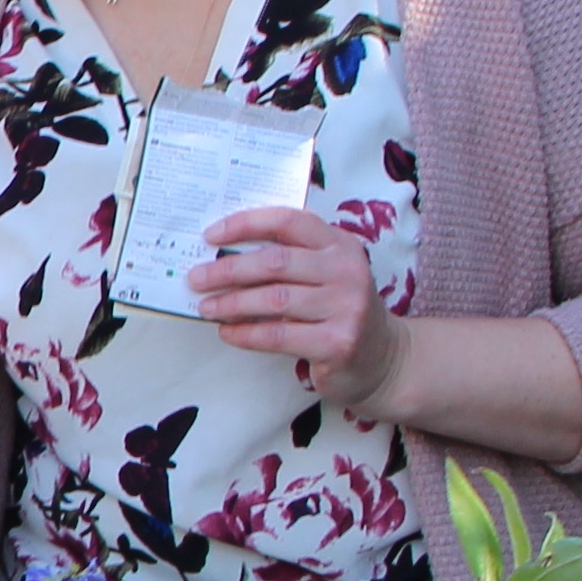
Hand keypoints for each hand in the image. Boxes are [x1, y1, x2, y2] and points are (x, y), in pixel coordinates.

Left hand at [191, 205, 401, 407]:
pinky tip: (228, 332)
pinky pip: (278, 335)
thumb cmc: (340, 311)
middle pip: (275, 262)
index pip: (287, 221)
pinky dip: (246, 333)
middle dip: (228, 270)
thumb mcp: (325, 275)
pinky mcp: (338, 342)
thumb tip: (221, 258)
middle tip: (196, 278)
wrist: (385, 359)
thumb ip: (288, 261)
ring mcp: (346, 307)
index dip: (245, 224)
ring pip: (273, 299)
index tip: (210, 236)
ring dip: (231, 303)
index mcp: (340, 244)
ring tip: (206, 308)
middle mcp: (347, 270)